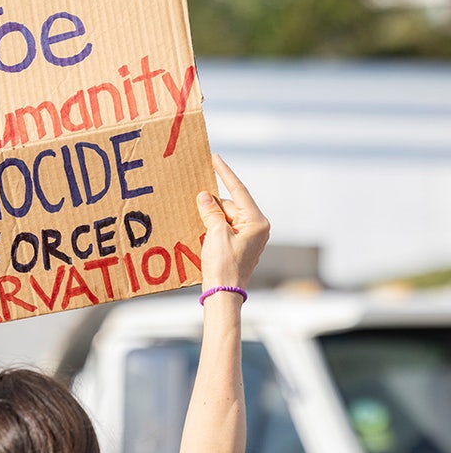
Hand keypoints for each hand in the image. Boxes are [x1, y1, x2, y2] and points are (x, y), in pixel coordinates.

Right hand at [195, 155, 269, 289]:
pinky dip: (213, 228)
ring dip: (211, 219)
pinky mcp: (240, 247)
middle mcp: (257, 228)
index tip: (215, 158)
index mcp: (257, 222)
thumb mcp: (215, 233)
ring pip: (226, 218)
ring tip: (200, 228)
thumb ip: (211, 211)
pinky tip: (203, 234)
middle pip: (231, 206)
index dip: (225, 174)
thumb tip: (206, 195)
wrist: (224, 294)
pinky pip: (225, 229)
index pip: (239, 191)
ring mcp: (250, 238)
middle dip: (213, 206)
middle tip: (196, 207)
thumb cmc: (223, 265)